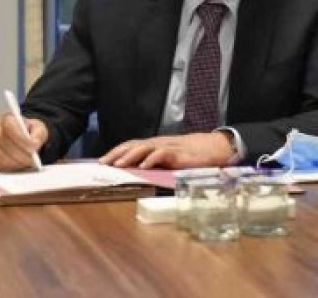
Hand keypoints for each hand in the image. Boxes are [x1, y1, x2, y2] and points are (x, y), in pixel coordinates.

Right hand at [0, 112, 47, 170]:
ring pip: (0, 155)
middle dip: (20, 154)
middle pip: (5, 143)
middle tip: (32, 160)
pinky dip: (9, 166)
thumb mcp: (37, 127)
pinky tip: (19, 166)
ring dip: (15, 161)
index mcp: (5, 117)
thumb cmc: (28, 131)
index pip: (10, 127)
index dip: (21, 139)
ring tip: (26, 163)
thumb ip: (38, 133)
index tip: (33, 147)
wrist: (19, 135)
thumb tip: (34, 142)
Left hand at [99, 132, 232, 168]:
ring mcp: (168, 147)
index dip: (116, 152)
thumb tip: (136, 173)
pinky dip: (152, 159)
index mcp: (155, 145)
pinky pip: (162, 154)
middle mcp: (158, 143)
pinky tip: (144, 166)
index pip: (131, 145)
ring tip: (119, 165)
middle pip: (133, 145)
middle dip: (117, 154)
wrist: (214, 148)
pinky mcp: (178, 154)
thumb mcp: (169, 159)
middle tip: (103, 163)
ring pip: (145, 147)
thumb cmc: (190, 156)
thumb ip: (155, 163)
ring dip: (130, 156)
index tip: (102, 161)